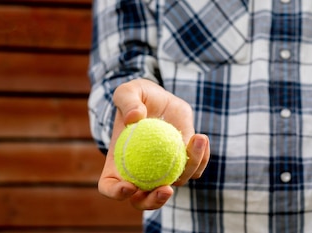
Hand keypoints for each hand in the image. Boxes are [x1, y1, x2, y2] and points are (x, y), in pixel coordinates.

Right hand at [98, 79, 210, 209]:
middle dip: (153, 202)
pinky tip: (200, 138)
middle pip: (143, 200)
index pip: (110, 186)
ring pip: (175, 184)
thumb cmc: (137, 97)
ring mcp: (163, 171)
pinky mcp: (182, 163)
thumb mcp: (128, 91)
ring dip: (188, 168)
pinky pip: (194, 169)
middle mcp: (139, 173)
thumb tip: (134, 118)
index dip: (116, 192)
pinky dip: (200, 158)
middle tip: (166, 189)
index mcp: (117, 163)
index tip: (128, 186)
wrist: (160, 99)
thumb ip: (127, 101)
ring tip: (197, 139)